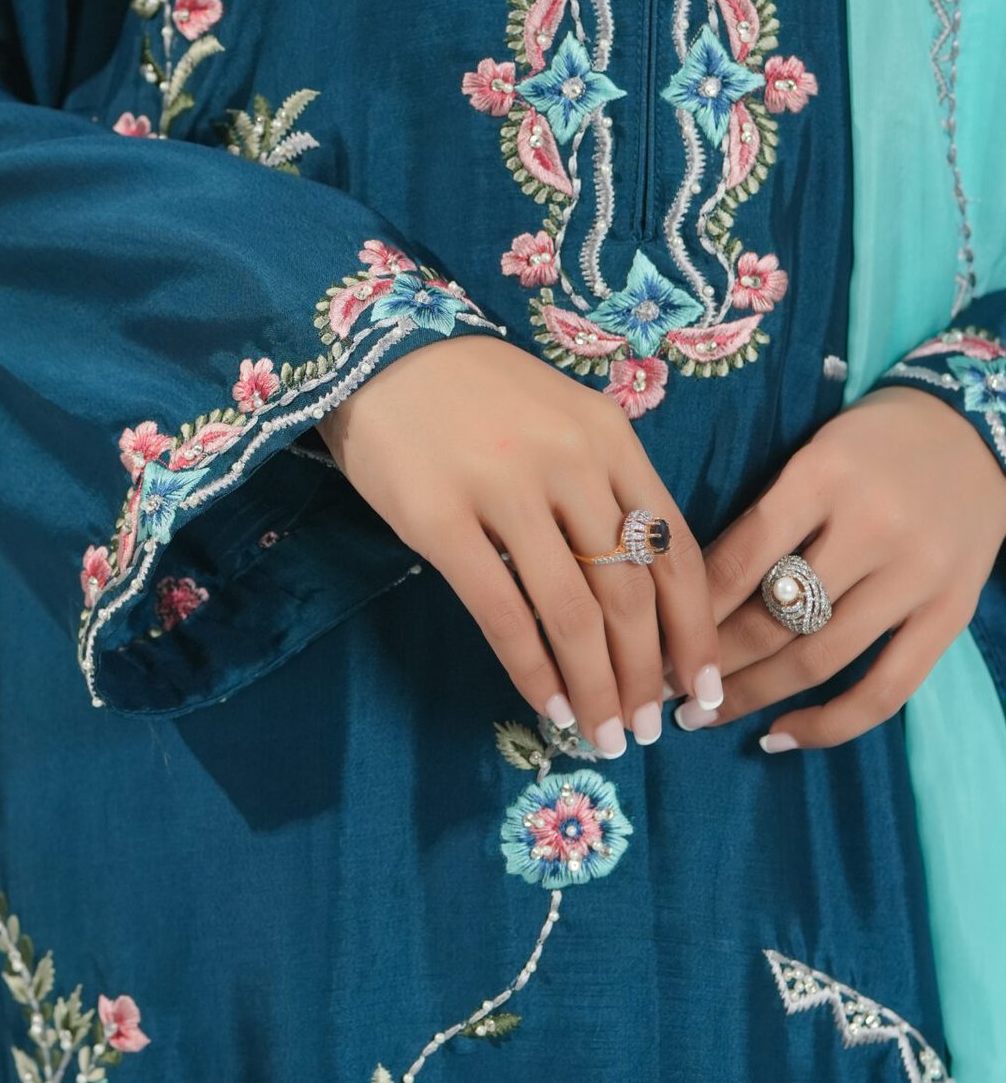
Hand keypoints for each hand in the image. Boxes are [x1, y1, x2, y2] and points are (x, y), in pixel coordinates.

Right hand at [319, 335, 721, 756]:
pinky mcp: (440, 519)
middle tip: (647, 730)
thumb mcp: (564, 420)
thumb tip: (641, 599)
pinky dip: (530, 670)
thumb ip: (606, 489)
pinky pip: (500, 612)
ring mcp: (504, 490)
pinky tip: (545, 704)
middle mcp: (570, 464)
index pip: (675, 550)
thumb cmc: (479, 393)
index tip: (702, 689)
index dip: (695, 631)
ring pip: (572, 612)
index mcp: (612, 439)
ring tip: (603, 734)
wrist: (380, 348)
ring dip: (595, 686)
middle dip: (646, 674)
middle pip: (630, 592)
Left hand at [690, 386, 1005, 750]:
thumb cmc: (872, 441)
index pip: (741, 558)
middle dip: (709, 661)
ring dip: (752, 696)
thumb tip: (689, 594)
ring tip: (701, 716)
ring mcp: (918, 577)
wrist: (973, 431)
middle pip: (774, 617)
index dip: (688, 610)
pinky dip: (831, 723)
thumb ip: (763, 517)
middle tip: (660, 687)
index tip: (648, 640)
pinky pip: (888, 689)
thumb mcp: (811, 455)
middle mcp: (874, 527)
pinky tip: (780, 734)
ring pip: (819, 658)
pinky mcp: (952, 615)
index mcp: (824, 475)